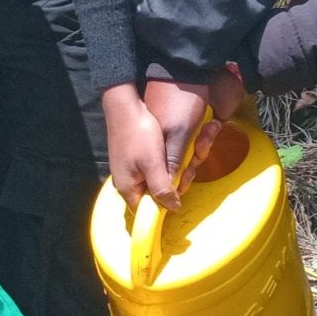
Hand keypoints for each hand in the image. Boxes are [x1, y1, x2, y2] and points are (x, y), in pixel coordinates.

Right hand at [106, 79, 230, 208]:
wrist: (125, 106)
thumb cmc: (138, 135)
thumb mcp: (153, 164)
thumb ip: (162, 189)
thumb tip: (174, 209)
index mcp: (128, 188)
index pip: (148, 209)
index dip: (167, 204)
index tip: (182, 187)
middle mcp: (128, 182)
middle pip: (157, 193)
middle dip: (177, 180)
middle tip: (190, 164)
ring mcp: (133, 169)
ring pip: (160, 177)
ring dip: (177, 167)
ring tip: (190, 151)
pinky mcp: (137, 157)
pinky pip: (157, 166)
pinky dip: (169, 159)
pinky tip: (178, 148)